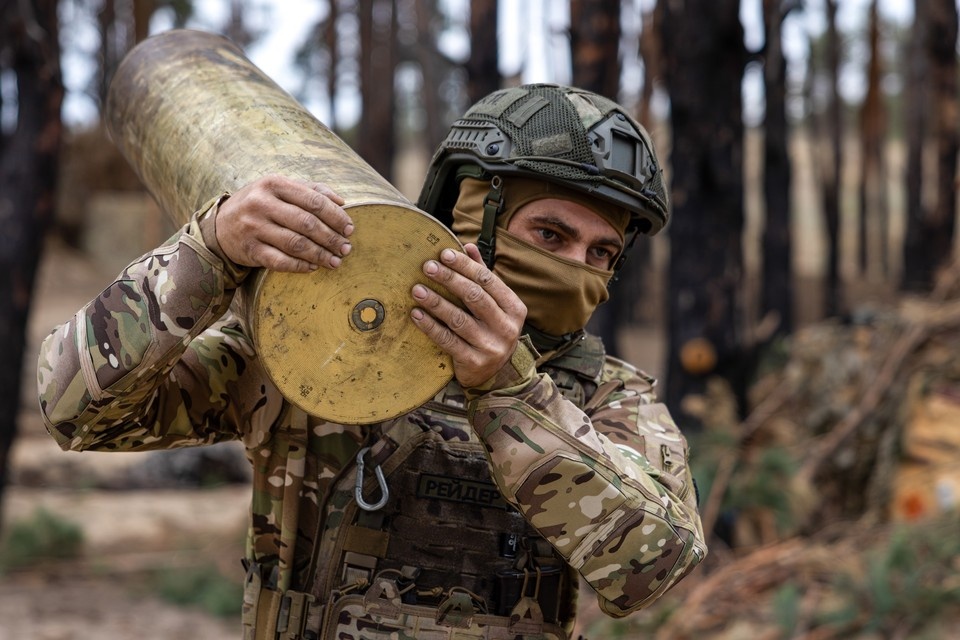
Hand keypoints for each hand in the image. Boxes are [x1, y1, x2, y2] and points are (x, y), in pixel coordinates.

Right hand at [215, 175, 353, 271]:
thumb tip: (341, 201)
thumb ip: (311, 190)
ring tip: (335, 261)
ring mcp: (254, 227)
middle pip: (307, 223)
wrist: (220, 226)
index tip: (350, 229)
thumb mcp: (279, 189)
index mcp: (273, 183)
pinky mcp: (249, 250)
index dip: (336, 216)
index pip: (314, 200)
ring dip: (320, 255)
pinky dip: (300, 266)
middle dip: (331, 238)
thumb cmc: (260, 204)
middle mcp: (261, 203)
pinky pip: (280, 261)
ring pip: (296, 244)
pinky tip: (313, 268)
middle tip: (346, 248)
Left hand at [410, 243, 526, 387]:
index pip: (487, 281)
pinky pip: (448, 340)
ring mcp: (491, 346)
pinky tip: (417, 314)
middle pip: (474, 297)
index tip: (444, 254)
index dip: (465, 266)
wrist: (494, 375)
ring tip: (417, 289)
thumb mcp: (494, 304)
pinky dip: (430, 326)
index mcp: (514, 308)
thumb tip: (467, 246)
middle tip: (428, 267)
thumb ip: (482, 276)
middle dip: (450, 279)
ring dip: (436, 302)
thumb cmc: (491, 330)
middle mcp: (506, 327)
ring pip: (459, 319)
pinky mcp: (474, 362)